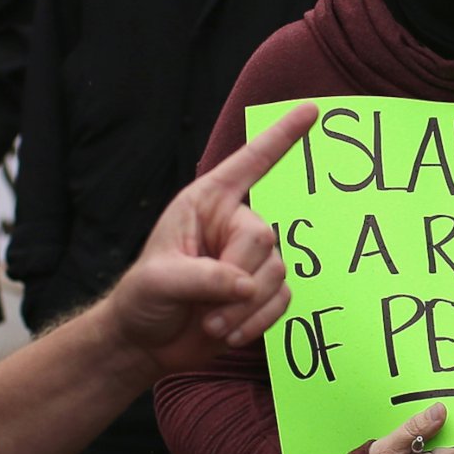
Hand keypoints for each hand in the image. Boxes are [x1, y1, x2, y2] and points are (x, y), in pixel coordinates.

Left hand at [105, 101, 318, 375]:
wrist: (145, 342)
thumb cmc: (143, 298)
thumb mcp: (160, 281)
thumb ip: (204, 277)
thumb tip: (245, 285)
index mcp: (206, 203)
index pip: (249, 164)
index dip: (281, 138)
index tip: (310, 111)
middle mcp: (233, 224)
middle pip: (264, 238)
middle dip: (239, 277)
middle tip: (206, 311)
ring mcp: (249, 259)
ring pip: (276, 273)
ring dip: (245, 308)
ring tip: (210, 325)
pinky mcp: (260, 292)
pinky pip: (282, 300)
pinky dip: (258, 322)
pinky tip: (229, 334)